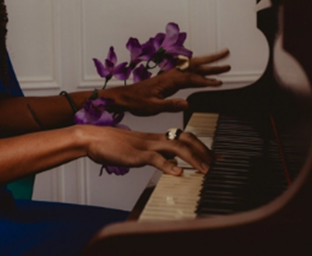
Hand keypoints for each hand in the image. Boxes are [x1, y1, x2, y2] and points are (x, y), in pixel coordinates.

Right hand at [77, 125, 212, 174]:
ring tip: (205, 170)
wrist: (93, 138)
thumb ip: (157, 156)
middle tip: (218, 163)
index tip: (216, 157)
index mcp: (156, 138)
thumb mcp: (139, 151)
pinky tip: (178, 173)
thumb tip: (173, 165)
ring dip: (193, 158)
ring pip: (176, 147)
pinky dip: (168, 166)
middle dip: (205, 151)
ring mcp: (146, 145)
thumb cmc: (112, 145)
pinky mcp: (137, 154)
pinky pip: (155, 158)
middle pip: (186, 139)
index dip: (202, 147)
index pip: (185, 137)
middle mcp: (155, 139)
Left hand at [103, 49, 229, 116]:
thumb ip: (170, 105)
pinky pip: (188, 72)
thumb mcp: (153, 107)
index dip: (206, 80)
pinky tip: (204, 71)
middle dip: (212, 60)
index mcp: (168, 80)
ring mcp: (170, 75)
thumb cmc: (136, 102)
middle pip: (195, 64)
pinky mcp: (169, 79)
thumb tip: (187, 103)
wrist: (123, 98)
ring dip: (208, 63)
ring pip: (193, 66)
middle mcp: (171, 74)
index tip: (218, 82)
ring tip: (223, 62)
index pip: (192, 78)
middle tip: (227, 56)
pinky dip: (199, 70)